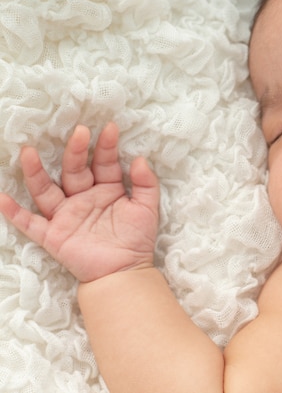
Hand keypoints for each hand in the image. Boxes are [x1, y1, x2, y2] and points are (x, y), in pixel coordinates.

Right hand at [0, 123, 159, 282]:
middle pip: (74, 170)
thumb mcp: (147, 208)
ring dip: (36, 172)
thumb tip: (139, 159)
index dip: (106, 147)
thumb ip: (146, 184)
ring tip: (28, 152)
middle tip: (79, 132)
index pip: (104, 163)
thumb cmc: (137, 239)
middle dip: (76, 151)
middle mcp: (83, 198)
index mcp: (107, 189)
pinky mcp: (53, 235)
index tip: (111, 128)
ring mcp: (66, 215)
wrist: (125, 272)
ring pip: (46, 190)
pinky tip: (0, 198)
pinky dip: (14, 212)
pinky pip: (30, 223)